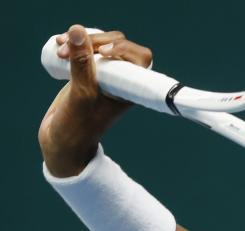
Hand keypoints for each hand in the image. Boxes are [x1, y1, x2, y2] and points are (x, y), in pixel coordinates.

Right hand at [38, 25, 152, 177]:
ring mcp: (105, 75)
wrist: (63, 140)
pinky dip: (74, 44)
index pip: (139, 57)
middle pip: (118, 45)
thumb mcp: (81, 93)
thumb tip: (78, 30)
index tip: (102, 51)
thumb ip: (81, 63)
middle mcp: (121, 80)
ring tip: (58, 48)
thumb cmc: (79, 124)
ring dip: (81, 40)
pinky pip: (87, 50)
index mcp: (130, 87)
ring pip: (100, 45)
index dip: (123, 48)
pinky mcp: (89, 73)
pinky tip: (59, 45)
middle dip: (94, 40)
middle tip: (66, 49)